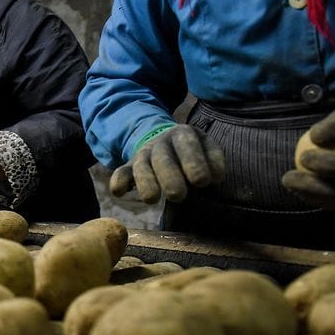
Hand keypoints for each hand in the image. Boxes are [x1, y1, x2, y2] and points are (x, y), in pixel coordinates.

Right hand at [110, 124, 225, 203]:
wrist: (165, 142)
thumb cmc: (193, 154)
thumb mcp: (207, 149)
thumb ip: (213, 161)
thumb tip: (215, 177)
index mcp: (184, 134)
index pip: (188, 145)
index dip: (196, 162)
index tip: (204, 182)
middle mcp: (161, 142)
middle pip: (162, 157)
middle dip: (170, 176)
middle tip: (178, 196)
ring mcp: (144, 153)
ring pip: (141, 166)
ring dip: (146, 181)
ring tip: (151, 199)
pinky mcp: (131, 166)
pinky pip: (122, 172)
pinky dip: (119, 181)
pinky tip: (118, 192)